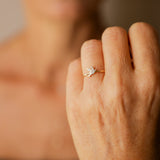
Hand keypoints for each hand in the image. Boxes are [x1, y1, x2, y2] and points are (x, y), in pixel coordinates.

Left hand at [66, 22, 159, 159]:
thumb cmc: (142, 132)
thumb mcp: (156, 96)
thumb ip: (144, 67)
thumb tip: (130, 46)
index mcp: (151, 83)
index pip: (141, 32)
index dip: (136, 35)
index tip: (132, 45)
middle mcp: (122, 86)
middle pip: (111, 34)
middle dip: (114, 41)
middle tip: (115, 55)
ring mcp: (94, 95)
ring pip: (90, 47)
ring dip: (96, 53)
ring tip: (101, 68)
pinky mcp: (74, 103)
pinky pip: (74, 66)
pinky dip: (81, 69)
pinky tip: (88, 82)